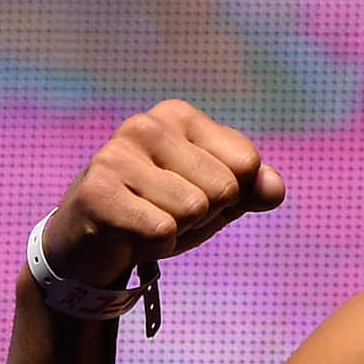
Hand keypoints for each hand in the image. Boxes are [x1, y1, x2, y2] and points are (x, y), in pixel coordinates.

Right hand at [40, 100, 285, 285]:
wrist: (88, 244)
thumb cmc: (159, 212)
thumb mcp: (216, 200)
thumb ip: (253, 189)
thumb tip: (275, 188)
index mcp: (179, 116)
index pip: (247, 163)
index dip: (230, 195)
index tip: (191, 194)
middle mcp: (146, 125)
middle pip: (224, 188)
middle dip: (204, 215)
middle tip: (164, 212)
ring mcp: (116, 155)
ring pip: (194, 210)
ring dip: (177, 230)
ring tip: (144, 220)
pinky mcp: (96, 192)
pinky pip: (162, 230)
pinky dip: (155, 246)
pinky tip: (128, 235)